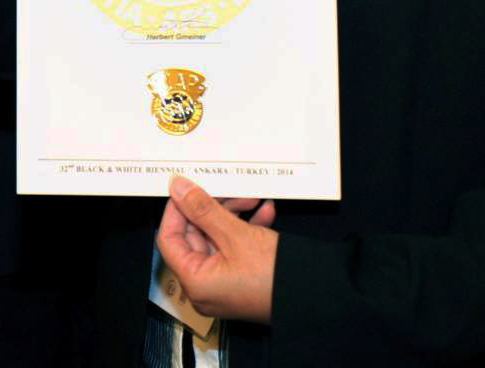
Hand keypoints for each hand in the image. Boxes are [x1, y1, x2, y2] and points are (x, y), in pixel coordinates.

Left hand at [156, 175, 278, 323]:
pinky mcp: (242, 279)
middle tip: (227, 189)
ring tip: (252, 199)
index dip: (176, 211)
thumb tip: (179, 189)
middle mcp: (206, 287)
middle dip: (213, 209)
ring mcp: (225, 283)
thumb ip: (203, 209)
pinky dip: (247, 229)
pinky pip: (236, 249)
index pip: (169, 239)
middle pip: (196, 236)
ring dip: (234, 215)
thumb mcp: (236, 235)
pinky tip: (264, 213)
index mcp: (195, 281)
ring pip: (219, 239)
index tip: (186, 190)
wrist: (315, 296)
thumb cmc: (275, 279)